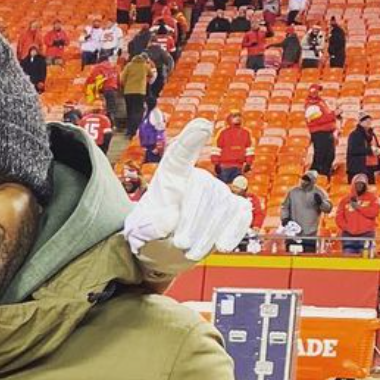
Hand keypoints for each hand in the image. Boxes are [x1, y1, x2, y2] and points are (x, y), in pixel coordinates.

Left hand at [123, 119, 252, 277]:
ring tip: (189, 250)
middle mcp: (198, 179)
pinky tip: (223, 245)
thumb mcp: (138, 234)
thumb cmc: (149, 235)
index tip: (203, 127)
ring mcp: (218, 193)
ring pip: (222, 207)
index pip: (180, 156)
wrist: (166, 252)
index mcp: (170, 177)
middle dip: (193, 221)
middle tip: (180, 244)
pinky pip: (241, 214)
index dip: (191, 140)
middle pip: (203, 191)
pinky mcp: (234, 209)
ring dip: (206, 234)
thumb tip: (170, 219)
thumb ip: (148, 227)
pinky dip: (234, 230)